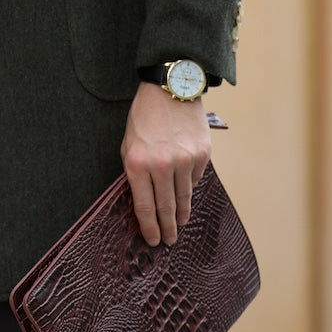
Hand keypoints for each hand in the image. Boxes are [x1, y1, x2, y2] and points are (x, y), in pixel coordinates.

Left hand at [120, 82, 211, 246]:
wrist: (170, 90)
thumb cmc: (144, 118)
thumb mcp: (128, 144)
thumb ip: (135, 172)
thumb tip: (145, 203)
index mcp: (137, 163)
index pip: (144, 207)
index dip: (149, 228)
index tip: (153, 240)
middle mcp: (161, 165)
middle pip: (166, 208)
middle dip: (168, 228)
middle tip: (169, 241)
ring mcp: (184, 160)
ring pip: (184, 198)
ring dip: (182, 214)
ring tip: (180, 223)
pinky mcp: (202, 154)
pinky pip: (196, 179)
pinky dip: (191, 185)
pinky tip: (186, 189)